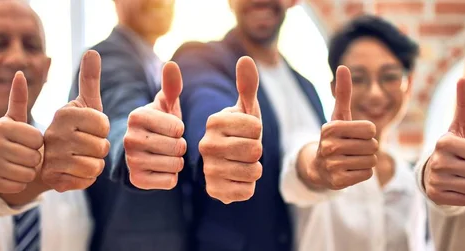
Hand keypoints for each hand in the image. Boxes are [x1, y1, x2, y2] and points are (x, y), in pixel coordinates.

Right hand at [0, 72, 42, 192]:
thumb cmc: (7, 137)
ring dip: (28, 171)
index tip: (28, 141)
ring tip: (18, 164)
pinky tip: (11, 175)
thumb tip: (20, 73)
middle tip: (23, 155)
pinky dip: (20, 183)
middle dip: (34, 158)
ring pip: (28, 173)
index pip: (38, 139)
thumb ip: (18, 98)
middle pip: (34, 157)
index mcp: (2, 127)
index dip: (37, 143)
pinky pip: (20, 186)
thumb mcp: (13, 118)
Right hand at [41, 50, 109, 191]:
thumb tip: (92, 51)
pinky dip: (86, 177)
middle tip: (85, 145)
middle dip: (100, 148)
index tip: (89, 128)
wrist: (47, 157)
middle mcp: (54, 135)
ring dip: (95, 163)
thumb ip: (89, 79)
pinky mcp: (54, 180)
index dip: (102, 129)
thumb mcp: (83, 103)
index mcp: (64, 114)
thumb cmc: (74, 127)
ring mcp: (52, 159)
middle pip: (101, 147)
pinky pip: (87, 181)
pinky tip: (75, 170)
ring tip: (81, 156)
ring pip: (96, 165)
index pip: (103, 124)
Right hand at [124, 61, 185, 189]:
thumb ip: (171, 85)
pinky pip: (170, 181)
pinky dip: (171, 177)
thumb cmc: (160, 122)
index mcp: (136, 116)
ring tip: (166, 154)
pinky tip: (161, 168)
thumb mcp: (165, 103)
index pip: (178, 128)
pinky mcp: (136, 180)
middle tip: (169, 143)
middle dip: (180, 146)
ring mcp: (131, 161)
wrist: (144, 149)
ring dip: (177, 161)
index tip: (170, 127)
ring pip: (175, 165)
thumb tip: (171, 64)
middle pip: (178, 148)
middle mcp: (129, 139)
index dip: (180, 129)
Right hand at [200, 56, 262, 203]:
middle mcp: (205, 145)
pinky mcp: (213, 191)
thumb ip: (247, 85)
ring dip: (255, 169)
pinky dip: (248, 186)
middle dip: (257, 151)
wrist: (227, 161)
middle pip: (255, 150)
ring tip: (242, 163)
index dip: (258, 130)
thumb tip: (246, 59)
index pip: (256, 127)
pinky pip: (247, 191)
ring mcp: (207, 170)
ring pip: (254, 171)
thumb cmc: (239, 131)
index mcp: (213, 122)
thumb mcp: (245, 108)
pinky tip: (237, 179)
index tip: (245, 131)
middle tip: (245, 149)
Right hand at [300, 66, 377, 189]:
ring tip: (351, 159)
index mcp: (330, 128)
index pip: (370, 129)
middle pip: (372, 145)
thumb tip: (343, 66)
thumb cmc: (334, 137)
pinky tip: (349, 170)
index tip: (354, 135)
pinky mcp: (337, 182)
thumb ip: (343, 92)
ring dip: (366, 160)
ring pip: (371, 160)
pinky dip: (362, 173)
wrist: (318, 168)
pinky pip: (367, 174)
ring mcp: (332, 165)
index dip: (368, 132)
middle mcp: (329, 146)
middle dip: (367, 147)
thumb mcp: (338, 116)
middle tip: (352, 149)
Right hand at [424, 78, 464, 205]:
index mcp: (445, 142)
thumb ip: (464, 104)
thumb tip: (463, 78)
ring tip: (462, 176)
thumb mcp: (459, 127)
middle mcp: (438, 161)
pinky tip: (454, 187)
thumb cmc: (452, 147)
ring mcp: (436, 179)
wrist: (431, 172)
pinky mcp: (436, 196)